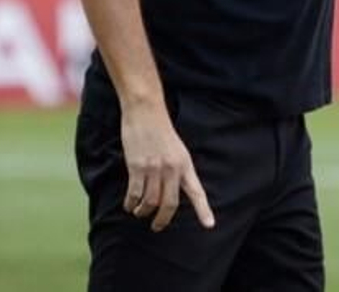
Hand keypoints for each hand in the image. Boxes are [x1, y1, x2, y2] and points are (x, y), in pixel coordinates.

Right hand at [121, 101, 215, 232]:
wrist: (146, 112)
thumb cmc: (161, 131)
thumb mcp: (177, 150)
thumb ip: (177, 170)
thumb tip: (171, 191)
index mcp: (185, 164)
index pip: (197, 192)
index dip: (204, 210)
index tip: (209, 225)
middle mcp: (172, 169)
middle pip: (170, 204)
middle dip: (162, 220)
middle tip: (157, 227)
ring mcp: (154, 168)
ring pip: (150, 201)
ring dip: (143, 211)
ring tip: (139, 212)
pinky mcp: (137, 167)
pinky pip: (134, 194)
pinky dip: (131, 203)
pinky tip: (129, 205)